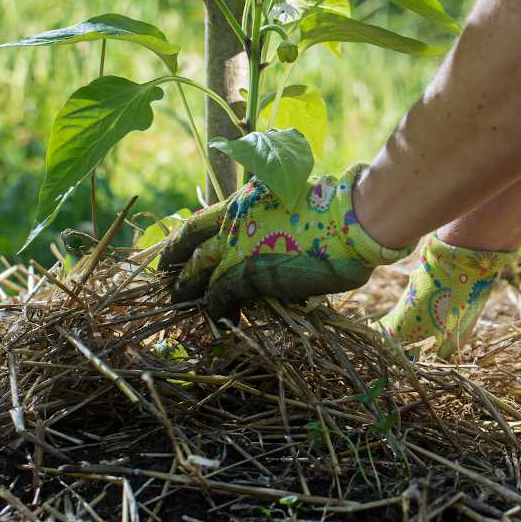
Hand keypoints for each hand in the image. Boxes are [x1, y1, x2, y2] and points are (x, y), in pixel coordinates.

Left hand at [158, 165, 412, 319]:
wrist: (352, 219)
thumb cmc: (337, 211)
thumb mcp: (293, 205)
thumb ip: (272, 220)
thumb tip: (271, 237)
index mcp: (244, 202)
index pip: (199, 222)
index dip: (180, 240)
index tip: (172, 253)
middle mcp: (234, 222)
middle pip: (192, 249)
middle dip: (176, 268)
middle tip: (169, 283)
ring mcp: (238, 247)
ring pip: (200, 274)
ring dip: (190, 292)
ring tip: (182, 305)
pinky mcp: (248, 272)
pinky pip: (221, 296)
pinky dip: (217, 309)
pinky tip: (220, 320)